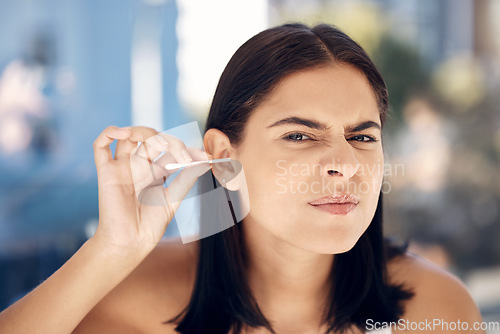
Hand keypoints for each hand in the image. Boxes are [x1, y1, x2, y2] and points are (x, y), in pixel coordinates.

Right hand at [91, 126, 210, 254]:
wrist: (130, 243)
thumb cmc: (150, 226)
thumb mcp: (173, 199)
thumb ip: (186, 178)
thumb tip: (204, 161)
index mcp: (156, 172)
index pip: (171, 150)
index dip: (187, 149)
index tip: (205, 156)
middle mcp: (140, 166)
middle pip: (153, 139)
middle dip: (171, 142)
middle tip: (184, 158)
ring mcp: (123, 167)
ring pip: (129, 136)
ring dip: (142, 130)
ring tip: (158, 142)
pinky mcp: (106, 171)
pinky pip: (101, 145)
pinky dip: (109, 132)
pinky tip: (122, 133)